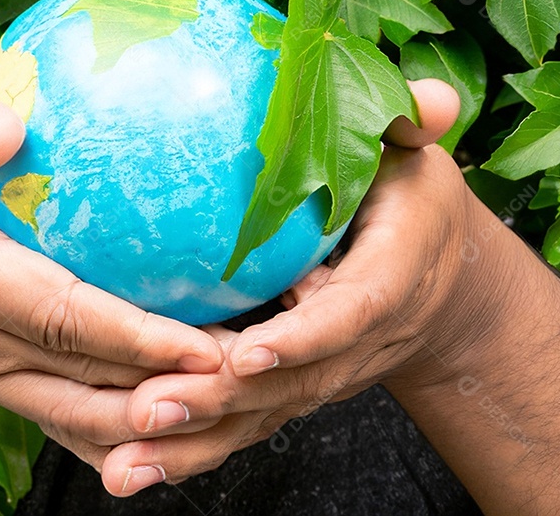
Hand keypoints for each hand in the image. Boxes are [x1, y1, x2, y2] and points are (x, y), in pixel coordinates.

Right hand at [0, 76, 221, 494]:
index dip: (133, 335)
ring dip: (150, 420)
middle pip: (79, 379)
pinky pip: (56, 416)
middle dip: (164, 389)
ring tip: (227, 404)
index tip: (203, 343)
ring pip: (74, 413)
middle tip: (246, 379)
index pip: (55, 314)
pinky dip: (114, 430)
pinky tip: (170, 425)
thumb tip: (9, 128)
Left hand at [95, 79, 512, 494]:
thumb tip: (429, 97)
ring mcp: (321, 375)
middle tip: (151, 408)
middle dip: (221, 400)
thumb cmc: (411, 204)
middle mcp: (354, 344)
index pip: (351, 314)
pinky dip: (187, 448)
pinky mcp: (290, 389)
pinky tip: (124, 463)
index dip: (305, 336)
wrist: (436, 280)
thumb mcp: (415, 157)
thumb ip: (413, 124)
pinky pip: (240, 423)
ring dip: (193, 443)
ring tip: (125, 457)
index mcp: (390, 281)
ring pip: (258, 416)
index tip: (251, 350)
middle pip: (290, 385)